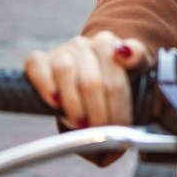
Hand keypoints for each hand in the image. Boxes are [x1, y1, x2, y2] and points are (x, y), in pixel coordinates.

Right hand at [24, 31, 149, 128]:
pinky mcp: (38, 61)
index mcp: (107, 43)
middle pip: (91, 82)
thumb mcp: (136, 72)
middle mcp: (83, 44)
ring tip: (81, 123)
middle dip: (98, 115)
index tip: (123, 126)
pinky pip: (38, 69)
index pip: (115, 78)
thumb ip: (137, 61)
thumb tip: (127, 53)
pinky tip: (56, 103)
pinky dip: (47, 88)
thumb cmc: (114, 78)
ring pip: (65, 72)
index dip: (119, 108)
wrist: (90, 77)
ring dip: (73, 105)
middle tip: (102, 132)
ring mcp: (60, 51)